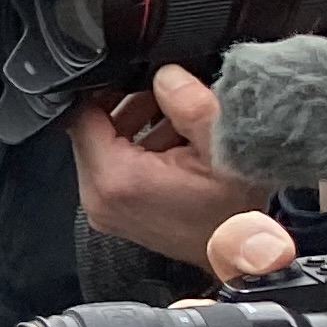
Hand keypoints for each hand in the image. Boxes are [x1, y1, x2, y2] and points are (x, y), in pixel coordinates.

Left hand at [67, 79, 268, 268]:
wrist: (244, 252)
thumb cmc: (236, 210)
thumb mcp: (223, 146)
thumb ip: (190, 104)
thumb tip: (164, 76)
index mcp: (115, 179)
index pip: (82, 117)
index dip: (105, 88)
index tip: (134, 73)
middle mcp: (99, 197)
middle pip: (91, 131)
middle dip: (125, 105)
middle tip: (164, 93)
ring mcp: (106, 208)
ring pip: (104, 146)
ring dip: (136, 125)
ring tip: (177, 116)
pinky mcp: (118, 212)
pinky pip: (116, 167)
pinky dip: (140, 149)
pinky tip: (176, 141)